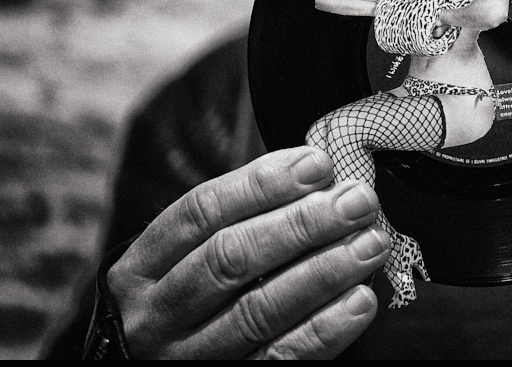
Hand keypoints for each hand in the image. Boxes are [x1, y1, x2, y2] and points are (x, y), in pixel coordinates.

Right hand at [107, 147, 390, 358]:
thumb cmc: (193, 299)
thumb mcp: (191, 258)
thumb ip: (242, 219)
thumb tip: (318, 175)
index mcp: (141, 268)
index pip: (200, 212)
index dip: (261, 184)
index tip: (318, 164)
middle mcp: (153, 317)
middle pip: (230, 259)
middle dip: (302, 224)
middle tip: (357, 201)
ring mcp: (184, 361)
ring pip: (258, 311)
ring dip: (324, 271)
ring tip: (370, 243)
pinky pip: (280, 358)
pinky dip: (325, 329)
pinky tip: (360, 300)